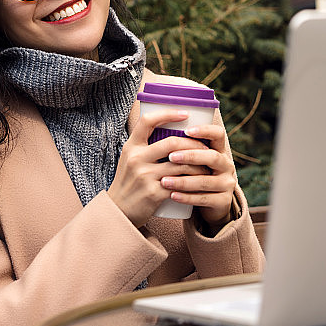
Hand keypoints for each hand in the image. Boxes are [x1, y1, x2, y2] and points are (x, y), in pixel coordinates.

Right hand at [109, 109, 210, 227]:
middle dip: (193, 144)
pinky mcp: (153, 193)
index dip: (168, 113)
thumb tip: (170, 130)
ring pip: (181, 164)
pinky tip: (201, 180)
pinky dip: (193, 181)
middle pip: (172, 142)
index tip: (185, 113)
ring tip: (207, 165)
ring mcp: (145, 176)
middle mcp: (136, 159)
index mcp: (131, 147)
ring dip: (198, 164)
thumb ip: (146, 147)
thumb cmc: (129, 183)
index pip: (147, 121)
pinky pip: (180, 183)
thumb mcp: (130, 160)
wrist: (118, 212)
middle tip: (205, 147)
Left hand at [160, 123, 237, 230]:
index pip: (218, 134)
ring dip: (183, 180)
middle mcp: (227, 165)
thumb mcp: (194, 161)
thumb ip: (183, 148)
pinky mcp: (223, 202)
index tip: (186, 130)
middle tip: (170, 157)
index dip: (205, 131)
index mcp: (219, 151)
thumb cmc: (194, 176)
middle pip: (213, 157)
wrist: (208, 205)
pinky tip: (172, 195)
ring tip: (164, 181)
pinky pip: (204, 199)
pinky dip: (187, 197)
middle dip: (191, 156)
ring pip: (206, 181)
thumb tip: (156, 127)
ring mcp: (227, 184)